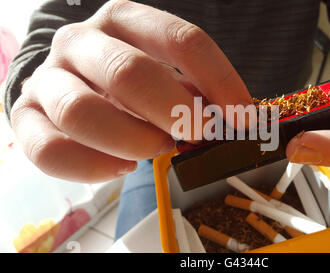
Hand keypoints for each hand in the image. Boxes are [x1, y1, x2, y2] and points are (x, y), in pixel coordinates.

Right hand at [11, 0, 251, 181]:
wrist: (68, 83)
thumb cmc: (127, 83)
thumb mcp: (165, 74)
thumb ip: (195, 91)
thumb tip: (237, 118)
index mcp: (123, 19)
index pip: (178, 39)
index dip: (219, 78)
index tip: (243, 115)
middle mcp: (81, 41)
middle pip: (128, 72)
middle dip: (174, 111)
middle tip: (198, 134)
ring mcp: (48, 78)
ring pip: (82, 112)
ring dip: (132, 139)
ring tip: (156, 148)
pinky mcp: (25, 116)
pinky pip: (49, 149)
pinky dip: (93, 166)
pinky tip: (122, 167)